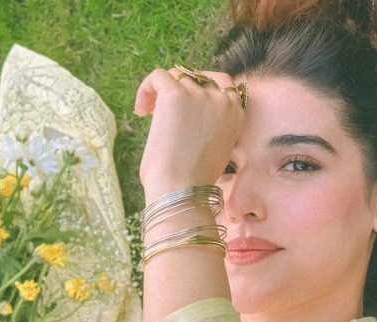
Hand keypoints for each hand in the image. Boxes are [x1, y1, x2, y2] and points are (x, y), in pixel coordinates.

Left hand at [135, 67, 244, 202]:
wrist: (182, 189)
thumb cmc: (194, 181)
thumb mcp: (217, 149)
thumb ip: (213, 126)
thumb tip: (189, 114)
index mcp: (236, 113)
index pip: (223, 83)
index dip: (201, 89)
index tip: (186, 107)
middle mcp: (221, 100)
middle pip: (196, 79)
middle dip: (180, 92)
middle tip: (164, 116)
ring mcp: (198, 95)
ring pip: (176, 78)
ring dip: (161, 95)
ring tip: (150, 117)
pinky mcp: (174, 95)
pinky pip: (157, 76)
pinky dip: (146, 87)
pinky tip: (141, 111)